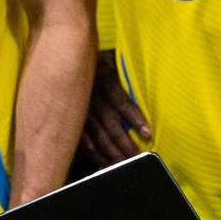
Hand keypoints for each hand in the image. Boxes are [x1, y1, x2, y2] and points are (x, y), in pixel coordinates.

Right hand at [79, 50, 147, 168]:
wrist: (67, 54)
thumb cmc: (101, 59)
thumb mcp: (115, 58)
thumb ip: (129, 70)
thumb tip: (153, 80)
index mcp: (104, 78)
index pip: (121, 102)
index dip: (134, 118)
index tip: (147, 133)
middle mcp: (91, 95)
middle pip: (110, 124)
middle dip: (125, 144)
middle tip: (138, 158)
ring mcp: (80, 109)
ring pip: (97, 136)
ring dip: (112, 153)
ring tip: (125, 165)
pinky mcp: (73, 119)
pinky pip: (83, 140)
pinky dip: (94, 154)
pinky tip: (104, 164)